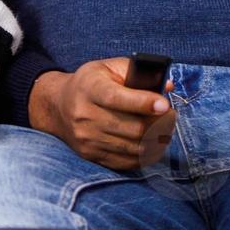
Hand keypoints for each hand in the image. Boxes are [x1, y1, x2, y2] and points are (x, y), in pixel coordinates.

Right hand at [29, 58, 174, 171]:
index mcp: (89, 88)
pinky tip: (154, 142)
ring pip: (134, 147)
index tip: (164, 104)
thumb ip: (137, 72)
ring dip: (156, 139)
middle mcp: (85, 116)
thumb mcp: (108, 68)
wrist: (58, 107)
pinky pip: (128, 162)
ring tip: (164, 128)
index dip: (143, 102)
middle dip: (159, 123)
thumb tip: (167, 86)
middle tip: (171, 115)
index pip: (117, 98)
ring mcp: (88, 139)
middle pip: (132, 128)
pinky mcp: (92, 155)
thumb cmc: (91, 84)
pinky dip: (147, 154)